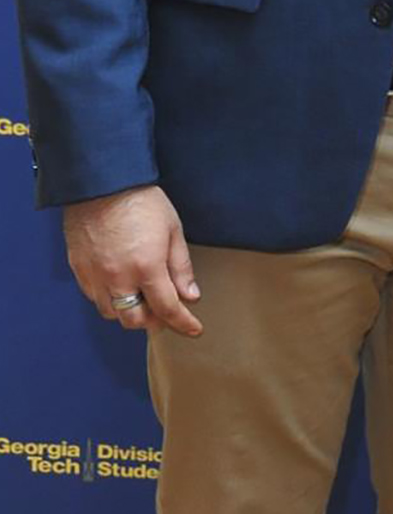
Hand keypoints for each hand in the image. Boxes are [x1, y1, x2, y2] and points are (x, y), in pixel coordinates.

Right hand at [61, 185, 201, 337]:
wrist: (102, 184)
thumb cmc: (142, 202)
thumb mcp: (173, 231)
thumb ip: (181, 267)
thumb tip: (190, 295)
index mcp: (146, 267)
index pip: (167, 308)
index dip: (183, 323)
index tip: (194, 329)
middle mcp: (117, 278)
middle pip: (134, 320)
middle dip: (154, 322)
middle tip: (166, 314)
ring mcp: (94, 276)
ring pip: (111, 313)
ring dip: (130, 313)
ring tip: (144, 300)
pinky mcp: (78, 270)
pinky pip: (94, 298)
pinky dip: (110, 300)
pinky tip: (122, 288)